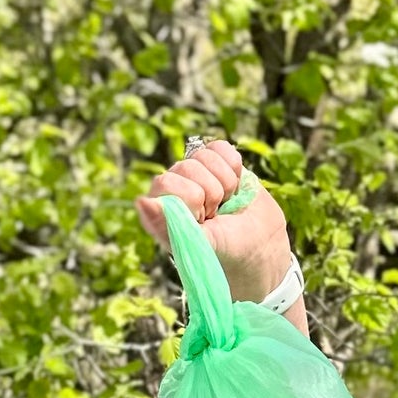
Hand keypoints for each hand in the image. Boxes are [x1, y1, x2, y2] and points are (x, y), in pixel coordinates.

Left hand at [134, 139, 292, 300]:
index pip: (166, 183)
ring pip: (205, 156)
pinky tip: (233, 188)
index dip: (191, 199)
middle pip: (187, 167)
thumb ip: (168, 226)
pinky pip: (221, 148)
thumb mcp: (198, 244)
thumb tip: (140, 201)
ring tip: (225, 204)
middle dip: (211, 193)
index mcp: (158, 210)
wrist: (258, 241)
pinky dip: (234, 168)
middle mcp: (171, 188)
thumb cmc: (225, 249)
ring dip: (225, 183)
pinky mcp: (214, 160)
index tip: (202, 219)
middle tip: (214, 214)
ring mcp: (192, 172)